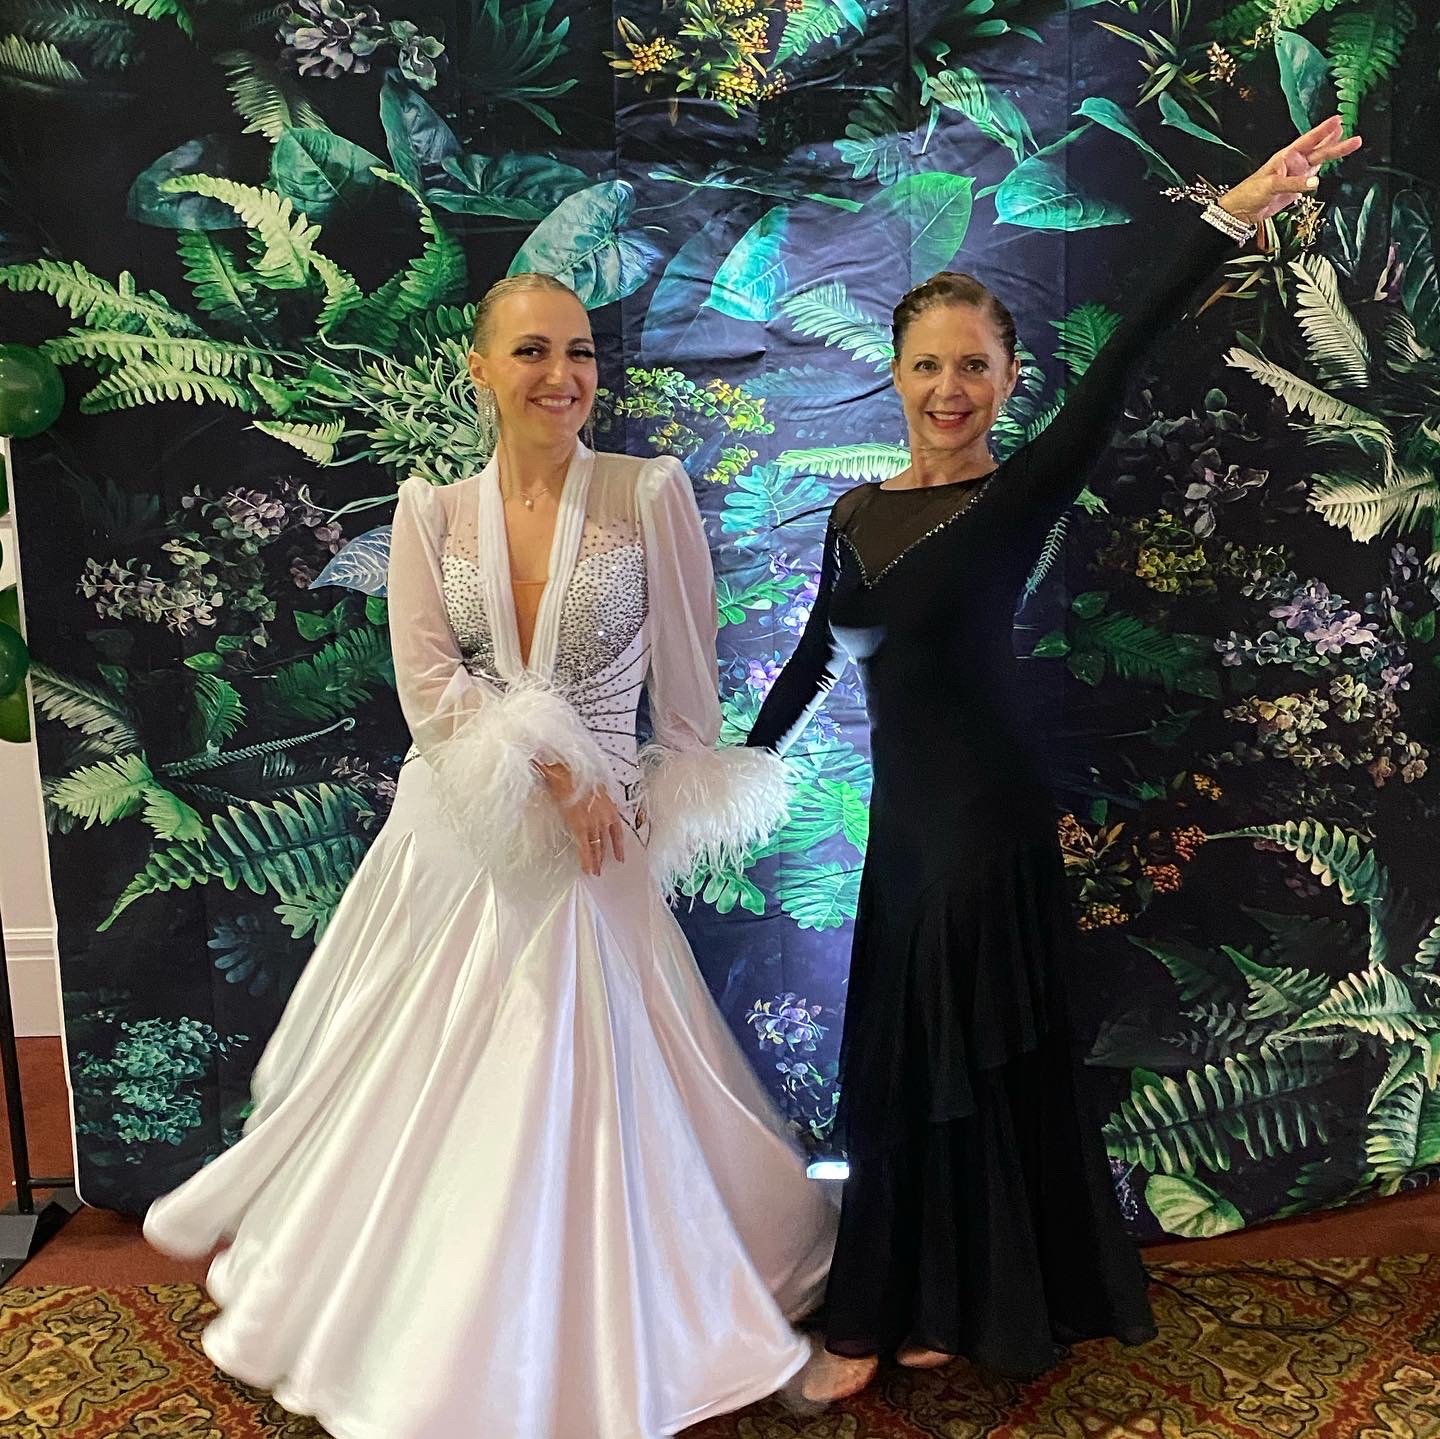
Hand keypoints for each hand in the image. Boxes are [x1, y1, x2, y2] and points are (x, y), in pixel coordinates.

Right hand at [537, 762, 625, 875]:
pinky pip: (585, 848)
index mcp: (609, 806)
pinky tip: (586, 870)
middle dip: (604, 855)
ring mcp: (593, 823)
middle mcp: (604, 816)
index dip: (618, 845)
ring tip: (595, 872)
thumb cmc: (575, 774)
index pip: (617, 831)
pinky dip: (586, 860)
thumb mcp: (593, 785)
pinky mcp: (580, 827)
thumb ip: (596, 797)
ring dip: (595, 861)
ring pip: (596, 847)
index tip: (620, 857)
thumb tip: (593, 800)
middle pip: (605, 841)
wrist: (565, 773)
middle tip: (602, 868)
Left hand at [1219, 115, 1362, 225]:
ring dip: (1333, 154)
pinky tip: (1330, 165)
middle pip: (1319, 150)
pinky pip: (1312, 178)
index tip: (1338, 120)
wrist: (1242, 211)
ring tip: (1350, 144)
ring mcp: (1296, 175)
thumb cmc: (1249, 192)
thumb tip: (1315, 181)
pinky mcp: (1296, 188)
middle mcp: (1293, 163)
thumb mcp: (1271, 185)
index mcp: (1286, 156)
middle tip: (1355, 137)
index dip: (1323, 131)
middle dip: (1336, 143)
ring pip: (1319, 162)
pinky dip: (1321, 172)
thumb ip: (1294, 183)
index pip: (1309, 140)